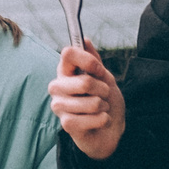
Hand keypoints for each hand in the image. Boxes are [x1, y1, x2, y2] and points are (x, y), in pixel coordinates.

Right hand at [49, 44, 124, 159]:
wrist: (111, 129)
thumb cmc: (105, 100)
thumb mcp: (104, 77)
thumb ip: (93, 60)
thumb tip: (84, 39)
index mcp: (64, 72)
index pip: (68, 54)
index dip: (88, 61)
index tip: (98, 70)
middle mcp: (58, 87)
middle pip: (84, 81)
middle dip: (102, 89)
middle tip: (103, 94)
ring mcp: (59, 105)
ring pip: (91, 102)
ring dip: (103, 107)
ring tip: (100, 109)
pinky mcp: (66, 124)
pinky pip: (91, 118)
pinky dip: (102, 120)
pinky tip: (98, 121)